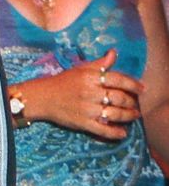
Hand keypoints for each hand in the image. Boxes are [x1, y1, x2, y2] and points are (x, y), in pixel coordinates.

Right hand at [22, 49, 141, 139]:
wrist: (44, 97)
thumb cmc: (64, 81)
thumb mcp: (80, 69)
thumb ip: (99, 63)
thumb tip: (114, 52)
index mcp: (89, 77)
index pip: (116, 79)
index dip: (132, 84)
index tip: (142, 88)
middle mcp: (89, 92)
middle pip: (118, 97)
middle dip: (131, 102)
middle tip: (137, 104)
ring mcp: (87, 109)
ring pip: (114, 114)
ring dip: (128, 116)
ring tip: (134, 116)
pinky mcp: (83, 123)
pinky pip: (103, 130)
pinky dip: (115, 133)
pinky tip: (123, 133)